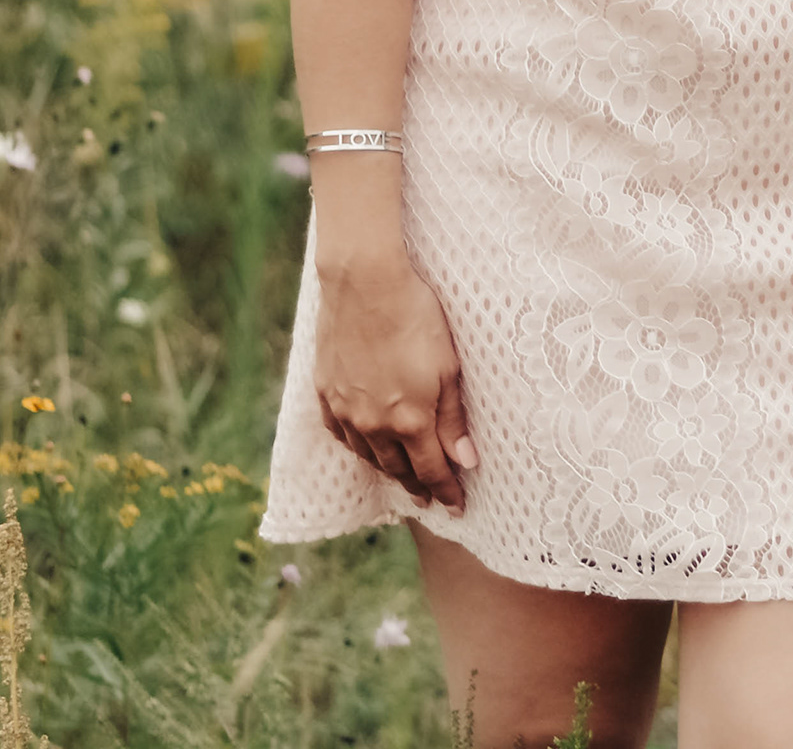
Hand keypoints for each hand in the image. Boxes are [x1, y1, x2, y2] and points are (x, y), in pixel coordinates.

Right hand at [312, 230, 475, 510]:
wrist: (364, 284)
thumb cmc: (416, 317)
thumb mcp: (448, 367)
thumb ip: (454, 418)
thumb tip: (467, 461)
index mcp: (410, 420)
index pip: (432, 470)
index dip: (446, 491)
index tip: (457, 507)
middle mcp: (374, 424)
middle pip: (398, 468)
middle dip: (417, 485)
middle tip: (430, 498)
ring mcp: (346, 411)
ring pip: (368, 455)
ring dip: (387, 469)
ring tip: (401, 477)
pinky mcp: (325, 392)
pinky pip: (341, 434)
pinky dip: (357, 446)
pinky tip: (365, 447)